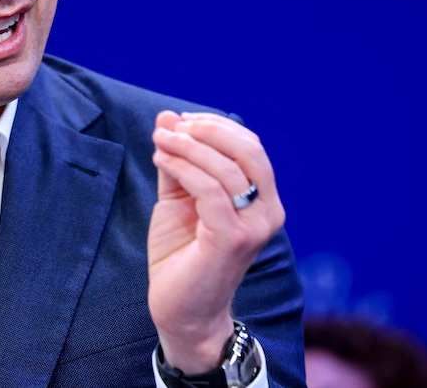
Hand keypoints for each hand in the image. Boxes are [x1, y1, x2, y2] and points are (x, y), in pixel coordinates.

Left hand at [146, 110, 285, 372]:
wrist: (181, 310)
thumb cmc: (182, 254)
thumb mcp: (178, 198)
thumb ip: (178, 160)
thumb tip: (168, 116)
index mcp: (263, 199)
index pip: (250, 146)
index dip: (216, 125)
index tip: (180, 121)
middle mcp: (268, 212)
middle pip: (248, 150)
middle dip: (207, 130)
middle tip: (171, 129)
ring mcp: (254, 227)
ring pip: (225, 168)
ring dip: (187, 147)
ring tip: (158, 142)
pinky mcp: (232, 240)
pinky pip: (209, 191)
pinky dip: (183, 168)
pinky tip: (161, 161)